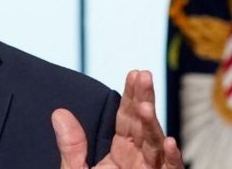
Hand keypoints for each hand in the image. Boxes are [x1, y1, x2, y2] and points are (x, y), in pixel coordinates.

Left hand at [52, 70, 183, 168]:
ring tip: (144, 106)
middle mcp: (141, 163)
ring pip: (158, 148)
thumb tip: (59, 112)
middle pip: (145, 127)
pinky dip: (172, 160)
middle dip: (144, 100)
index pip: (128, 120)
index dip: (131, 96)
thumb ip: (72, 146)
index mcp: (123, 154)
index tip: (134, 72)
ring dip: (153, 127)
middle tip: (143, 75)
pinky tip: (170, 143)